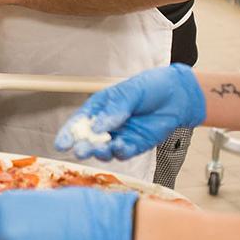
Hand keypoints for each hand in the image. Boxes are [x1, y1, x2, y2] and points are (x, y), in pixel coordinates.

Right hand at [55, 64, 205, 160]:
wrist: (178, 95)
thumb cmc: (152, 87)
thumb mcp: (131, 92)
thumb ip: (115, 110)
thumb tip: (98, 126)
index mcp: (100, 107)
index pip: (80, 122)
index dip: (69, 133)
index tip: (61, 143)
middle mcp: (107, 124)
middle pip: (89, 139)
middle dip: (83, 146)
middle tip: (80, 151)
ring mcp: (120, 136)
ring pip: (104, 149)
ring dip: (100, 152)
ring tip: (100, 149)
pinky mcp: (135, 145)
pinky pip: (123, 153)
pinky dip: (120, 152)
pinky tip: (121, 147)